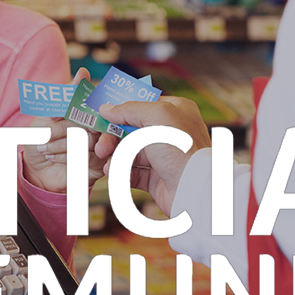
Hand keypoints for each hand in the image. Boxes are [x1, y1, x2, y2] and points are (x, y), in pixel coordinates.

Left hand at [22, 68, 107, 192]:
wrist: (34, 169)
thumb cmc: (42, 139)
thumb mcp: (48, 114)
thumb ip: (66, 96)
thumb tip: (83, 73)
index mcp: (90, 113)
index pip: (96, 107)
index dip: (82, 109)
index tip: (64, 114)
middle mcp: (100, 129)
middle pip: (95, 125)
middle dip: (65, 129)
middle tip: (46, 133)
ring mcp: (101, 149)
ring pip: (91, 142)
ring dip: (62, 144)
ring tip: (43, 147)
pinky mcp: (98, 167)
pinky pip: (90, 160)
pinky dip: (67, 157)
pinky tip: (52, 157)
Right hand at [93, 97, 210, 214]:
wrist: (194, 189)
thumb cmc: (181, 148)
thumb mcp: (156, 117)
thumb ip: (130, 109)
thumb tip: (106, 108)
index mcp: (175, 111)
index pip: (142, 104)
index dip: (120, 110)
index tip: (100, 114)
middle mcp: (170, 131)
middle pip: (131, 130)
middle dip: (112, 139)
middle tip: (100, 148)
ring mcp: (163, 156)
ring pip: (129, 152)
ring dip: (115, 159)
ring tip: (109, 168)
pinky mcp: (157, 178)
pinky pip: (133, 172)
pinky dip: (122, 173)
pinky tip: (116, 175)